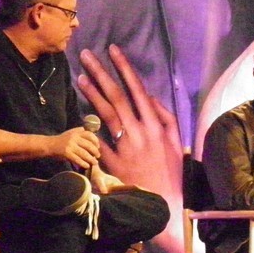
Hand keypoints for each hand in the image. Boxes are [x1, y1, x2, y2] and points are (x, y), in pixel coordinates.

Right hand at [49, 127, 99, 169]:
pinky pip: (77, 159)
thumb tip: (92, 135)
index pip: (89, 135)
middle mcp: (73, 138)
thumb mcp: (70, 133)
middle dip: (95, 151)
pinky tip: (86, 166)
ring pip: (84, 153)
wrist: (49, 145)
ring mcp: (70, 146)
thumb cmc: (61, 140)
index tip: (98, 146)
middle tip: (98, 156)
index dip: (95, 141)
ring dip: (91, 159)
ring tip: (94, 162)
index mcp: (76, 133)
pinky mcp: (66, 153)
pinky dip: (83, 163)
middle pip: (89, 145)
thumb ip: (80, 132)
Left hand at [78, 45, 183, 252]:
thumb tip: (148, 97)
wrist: (164, 202)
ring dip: (92, 93)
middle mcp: (141, 132)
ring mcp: (126, 147)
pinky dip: (89, 128)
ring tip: (80, 76)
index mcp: (157, 124)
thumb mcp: (175, 141)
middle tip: (86, 55)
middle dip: (102, 73)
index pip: (137, 89)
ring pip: (106, 114)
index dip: (124, 67)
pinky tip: (78, 113)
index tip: (113, 50)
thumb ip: (165, 116)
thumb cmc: (172, 171)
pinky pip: (98, 141)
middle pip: (118, 96)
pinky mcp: (114, 163)